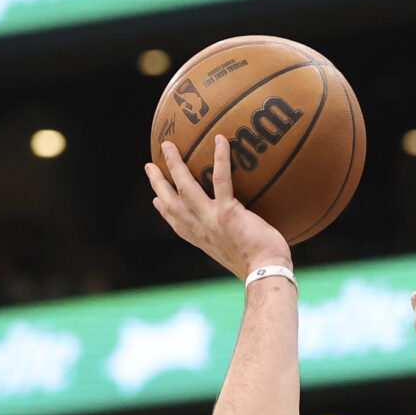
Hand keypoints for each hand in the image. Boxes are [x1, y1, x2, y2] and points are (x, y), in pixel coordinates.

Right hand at [145, 136, 290, 279]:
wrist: (266, 274)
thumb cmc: (262, 269)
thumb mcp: (241, 257)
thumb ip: (238, 243)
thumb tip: (252, 237)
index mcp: (202, 241)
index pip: (178, 224)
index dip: (164, 211)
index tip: (156, 200)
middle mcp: (200, 230)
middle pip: (171, 203)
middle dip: (158, 183)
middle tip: (149, 165)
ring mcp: (211, 220)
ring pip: (185, 187)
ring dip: (173, 164)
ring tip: (166, 145)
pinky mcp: (227, 213)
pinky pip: (220, 180)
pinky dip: (220, 159)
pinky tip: (219, 140)